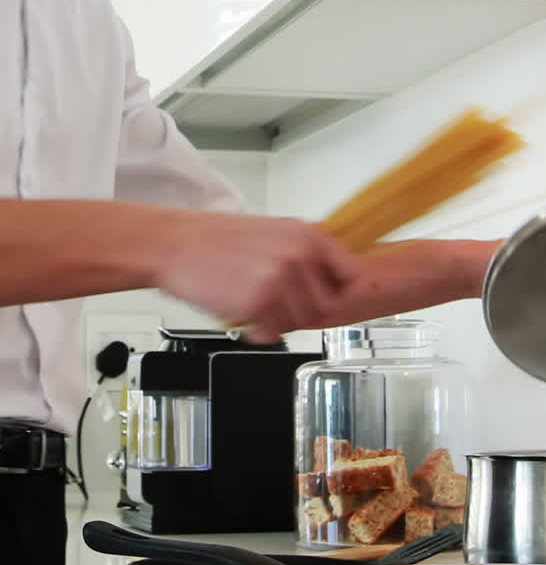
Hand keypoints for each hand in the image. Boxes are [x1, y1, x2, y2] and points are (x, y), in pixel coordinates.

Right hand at [153, 212, 359, 341]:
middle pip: (325, 306)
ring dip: (281, 322)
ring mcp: (280, 280)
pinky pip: (274, 334)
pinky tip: (246, 315)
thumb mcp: (274, 231)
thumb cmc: (216, 239)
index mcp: (307, 235)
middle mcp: (299, 256)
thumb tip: (331, 276)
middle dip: (304, 310)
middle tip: (279, 304)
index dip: (339, 291)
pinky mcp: (258, 304)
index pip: (350, 274)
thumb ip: (305, 252)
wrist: (175, 245)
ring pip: (300, 322)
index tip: (328, 297)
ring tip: (258, 307)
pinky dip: (261, 332)